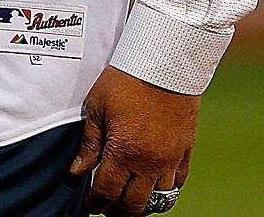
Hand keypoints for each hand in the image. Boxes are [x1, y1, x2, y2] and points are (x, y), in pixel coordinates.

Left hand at [70, 66, 199, 215]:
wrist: (166, 62)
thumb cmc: (127, 79)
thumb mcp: (98, 107)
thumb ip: (90, 143)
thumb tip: (77, 171)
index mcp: (124, 152)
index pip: (107, 191)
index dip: (96, 202)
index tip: (91, 203)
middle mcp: (150, 162)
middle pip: (134, 204)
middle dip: (118, 210)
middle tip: (108, 208)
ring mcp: (171, 159)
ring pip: (159, 199)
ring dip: (143, 204)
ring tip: (130, 201)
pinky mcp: (186, 151)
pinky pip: (179, 183)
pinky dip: (166, 190)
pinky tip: (155, 187)